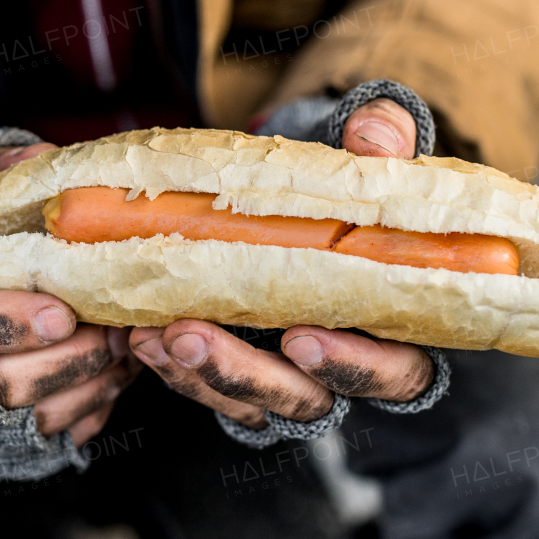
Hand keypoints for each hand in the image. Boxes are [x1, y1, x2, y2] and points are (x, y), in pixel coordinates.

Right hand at [0, 140, 137, 447]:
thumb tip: (41, 157)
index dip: (6, 322)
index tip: (62, 311)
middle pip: (5, 385)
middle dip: (71, 358)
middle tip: (119, 328)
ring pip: (38, 419)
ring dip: (93, 384)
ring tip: (129, 344)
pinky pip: (55, 441)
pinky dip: (94, 410)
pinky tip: (118, 374)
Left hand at [130, 96, 435, 429]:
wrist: (305, 203)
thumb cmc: (350, 191)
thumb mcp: (371, 161)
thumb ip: (384, 144)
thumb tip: (373, 136)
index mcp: (397, 331)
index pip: (395, 374)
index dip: (352, 366)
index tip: (300, 340)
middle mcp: (344, 369)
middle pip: (306, 400)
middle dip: (245, 373)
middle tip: (193, 335)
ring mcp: (288, 378)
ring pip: (249, 402)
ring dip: (197, 373)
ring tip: (154, 333)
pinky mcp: (241, 377)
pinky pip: (209, 389)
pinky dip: (173, 368)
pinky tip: (140, 336)